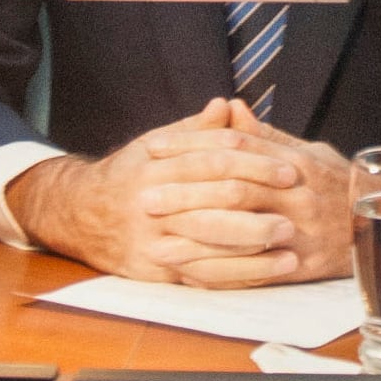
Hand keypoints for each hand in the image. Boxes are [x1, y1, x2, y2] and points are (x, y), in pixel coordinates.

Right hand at [7, 96, 330, 286]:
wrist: (83, 216)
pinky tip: (270, 271)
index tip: (289, 169)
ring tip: (291, 244)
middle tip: (298, 208)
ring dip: (256, 244)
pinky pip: (204, 275)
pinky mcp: (155, 272)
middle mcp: (152, 202)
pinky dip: (241, 274)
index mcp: (156, 167)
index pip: (214, 160)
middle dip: (261, 205)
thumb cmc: (129, 176)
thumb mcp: (155, 146)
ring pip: (212, 243)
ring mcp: (152, 240)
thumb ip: (196, 131)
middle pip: (216, 202)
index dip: (255, 164)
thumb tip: (228, 105)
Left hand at [147, 99, 353, 282]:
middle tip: (145, 199)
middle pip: (232, 191)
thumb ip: (265, 135)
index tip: (154, 148)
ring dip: (195, 239)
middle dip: (185, 195)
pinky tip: (189, 273)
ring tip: (156, 242)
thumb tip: (230, 107)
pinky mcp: (300, 265)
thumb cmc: (336, 185)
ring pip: (240, 233)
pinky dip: (220, 272)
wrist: (379, 225)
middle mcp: (295, 195)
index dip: (191, 146)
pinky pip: (254, 271)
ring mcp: (299, 232)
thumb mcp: (307, 151)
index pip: (235, 148)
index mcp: (294, 162)